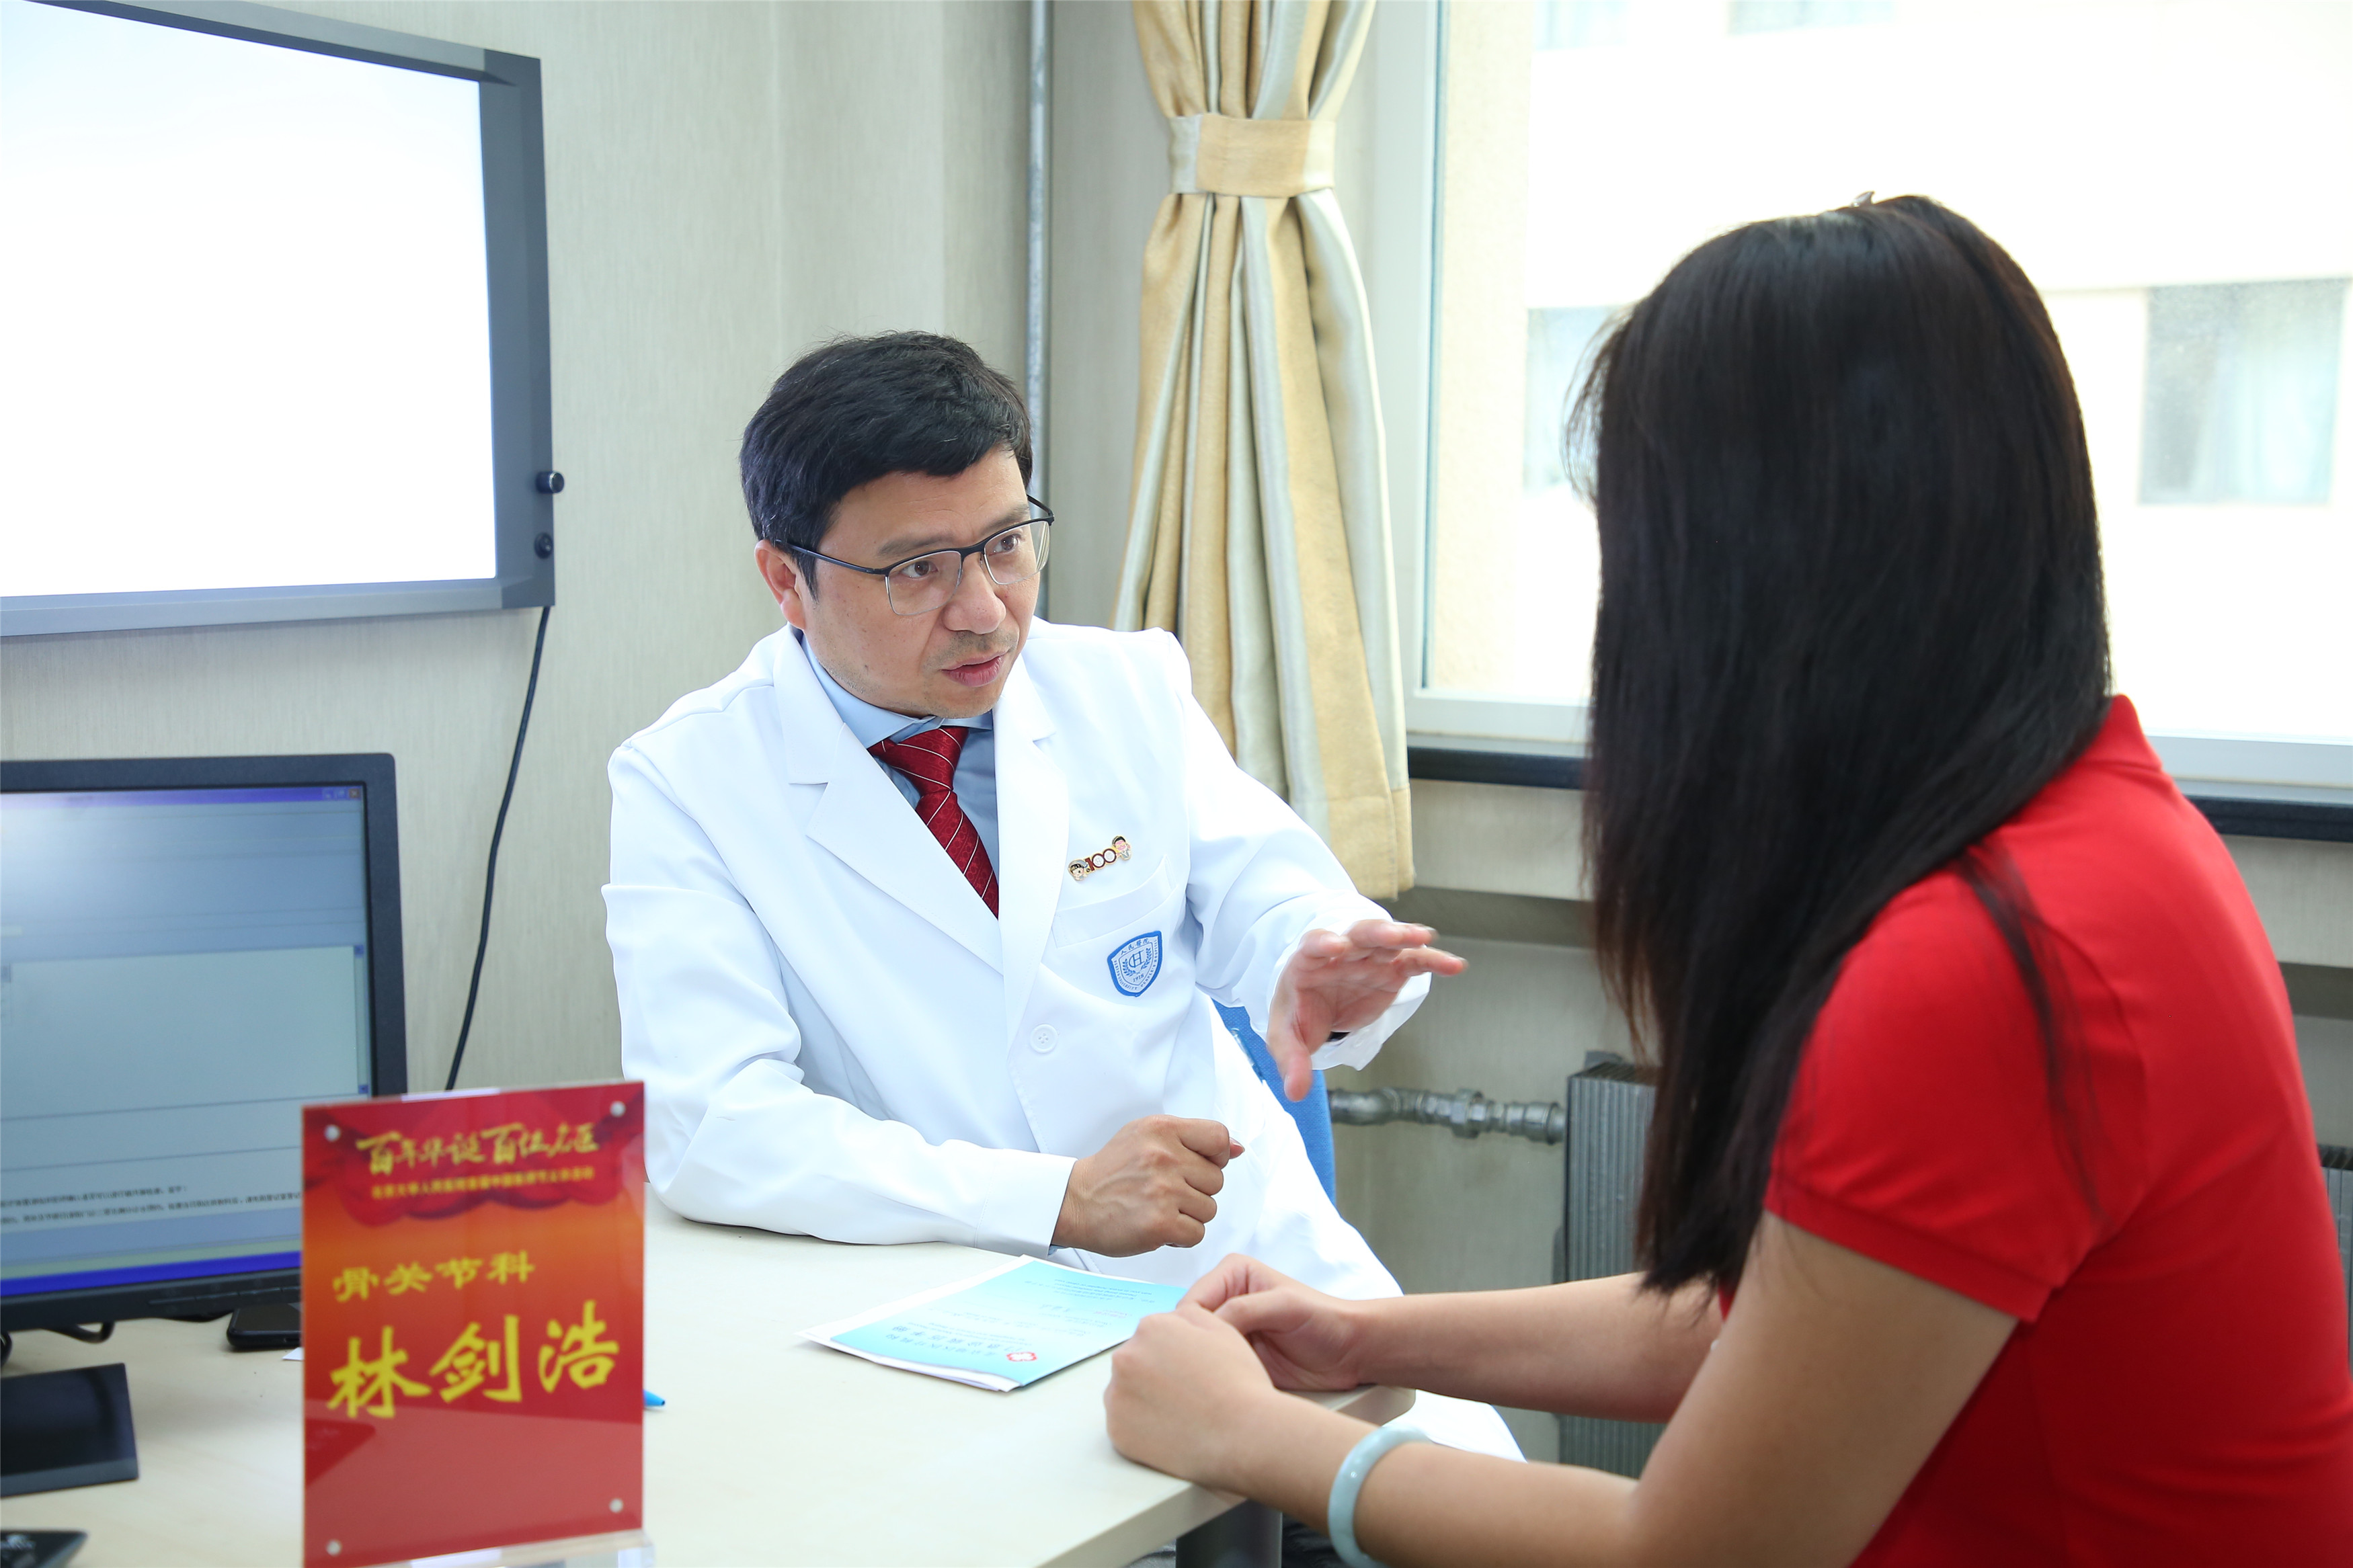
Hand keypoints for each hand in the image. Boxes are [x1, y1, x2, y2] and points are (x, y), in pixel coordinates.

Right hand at [1053, 1116, 1241, 1255]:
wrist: (1075, 1201)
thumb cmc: (1112, 1171)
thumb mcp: (1147, 1136)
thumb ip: (1192, 1138)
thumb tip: (1237, 1148)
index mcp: (1162, 1129)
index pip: (1219, 1137)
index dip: (1216, 1156)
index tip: (1198, 1166)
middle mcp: (1164, 1156)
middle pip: (1217, 1179)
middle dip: (1197, 1189)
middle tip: (1166, 1190)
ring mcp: (1162, 1190)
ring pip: (1210, 1209)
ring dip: (1189, 1214)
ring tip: (1160, 1207)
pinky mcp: (1159, 1223)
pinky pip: (1197, 1233)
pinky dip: (1181, 1235)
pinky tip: (1160, 1225)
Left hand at [1104, 1302, 1284, 1489]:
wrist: (1241, 1434)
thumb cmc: (1236, 1383)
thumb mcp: (1221, 1328)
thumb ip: (1187, 1315)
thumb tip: (1171, 1320)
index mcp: (1150, 1328)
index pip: (1152, 1334)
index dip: (1174, 1352)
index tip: (1188, 1368)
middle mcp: (1125, 1359)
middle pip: (1135, 1361)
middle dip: (1154, 1372)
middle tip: (1185, 1391)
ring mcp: (1116, 1397)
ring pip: (1127, 1392)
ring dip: (1145, 1398)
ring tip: (1179, 1412)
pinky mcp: (1117, 1432)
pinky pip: (1125, 1424)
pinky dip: (1142, 1427)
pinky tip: (1170, 1429)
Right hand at [1185, 1253, 1372, 1391]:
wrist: (1349, 1352)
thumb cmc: (1325, 1319)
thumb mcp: (1285, 1306)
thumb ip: (1244, 1309)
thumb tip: (1207, 1325)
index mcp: (1233, 1275)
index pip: (1193, 1300)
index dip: (1189, 1326)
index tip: (1195, 1350)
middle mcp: (1226, 1300)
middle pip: (1190, 1326)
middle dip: (1192, 1348)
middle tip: (1201, 1372)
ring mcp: (1231, 1332)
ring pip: (1198, 1350)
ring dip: (1201, 1367)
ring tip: (1209, 1384)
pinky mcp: (1237, 1358)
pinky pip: (1213, 1369)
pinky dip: (1213, 1380)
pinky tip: (1219, 1389)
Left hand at [1267, 921, 1465, 1098]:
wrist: (1318, 1006)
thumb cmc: (1300, 1014)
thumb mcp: (1287, 1038)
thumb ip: (1291, 1060)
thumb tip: (1296, 1092)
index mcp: (1309, 962)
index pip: (1314, 945)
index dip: (1324, 943)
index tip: (1336, 946)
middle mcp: (1341, 953)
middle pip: (1358, 935)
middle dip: (1376, 932)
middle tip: (1393, 936)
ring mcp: (1369, 959)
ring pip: (1389, 941)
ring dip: (1406, 937)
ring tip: (1424, 939)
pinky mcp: (1392, 971)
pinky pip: (1414, 962)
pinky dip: (1433, 961)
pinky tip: (1453, 966)